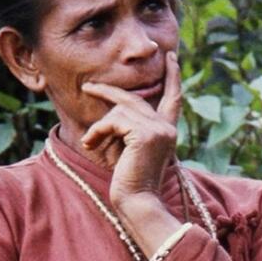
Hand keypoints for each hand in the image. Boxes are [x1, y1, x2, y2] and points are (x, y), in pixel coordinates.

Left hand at [81, 49, 182, 218]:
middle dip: (108, 92)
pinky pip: (114, 120)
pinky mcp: (146, 134)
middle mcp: (167, 128)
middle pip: (134, 99)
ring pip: (120, 111)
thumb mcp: (132, 150)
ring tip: (91, 142)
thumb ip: (131, 129)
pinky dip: (99, 131)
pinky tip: (91, 144)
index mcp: (168, 133)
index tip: (171, 57)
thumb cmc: (131, 183)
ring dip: (100, 126)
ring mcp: (158, 130)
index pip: (173, 99)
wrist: (137, 203)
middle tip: (88, 88)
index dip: (172, 77)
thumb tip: (116, 108)